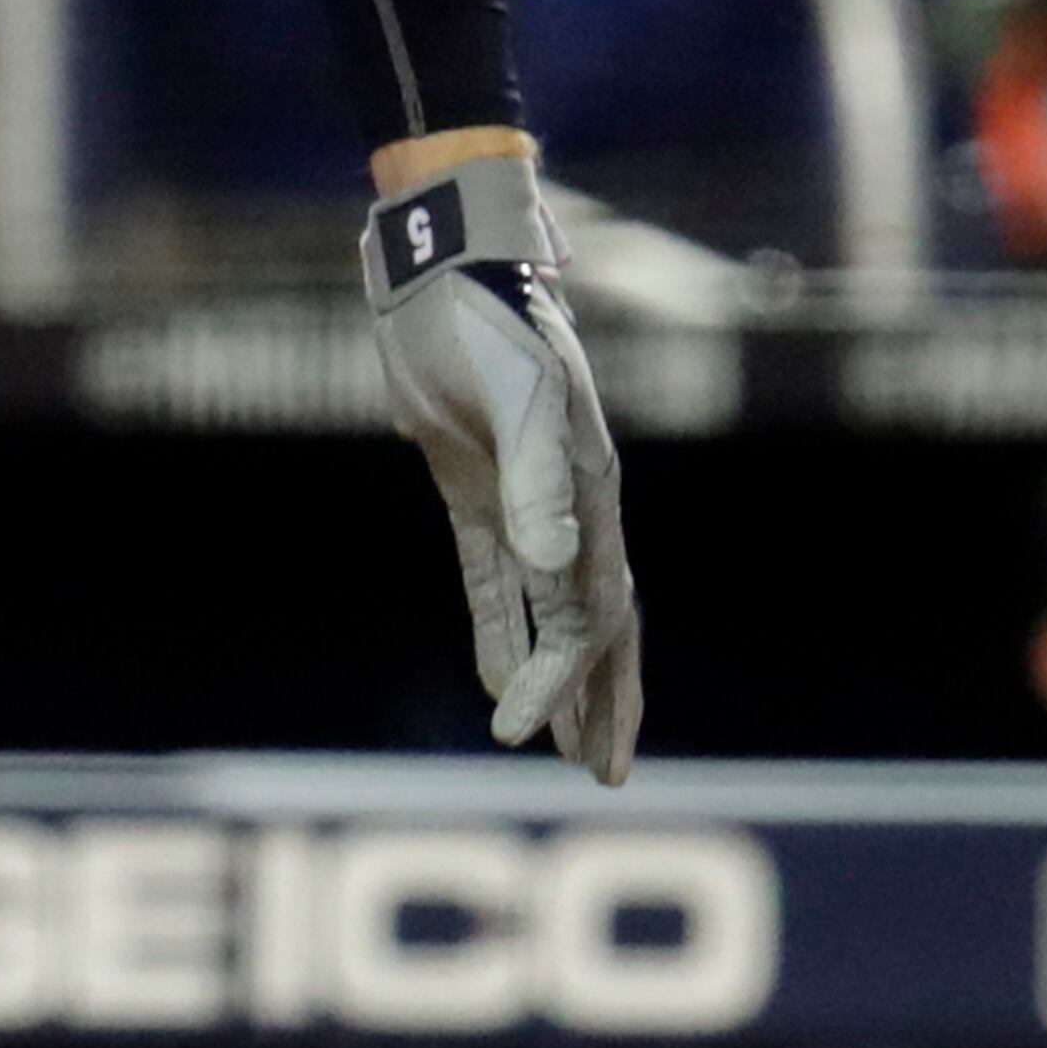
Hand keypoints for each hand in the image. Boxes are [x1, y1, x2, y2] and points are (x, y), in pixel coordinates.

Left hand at [361, 144, 639, 784]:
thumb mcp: (514, 400)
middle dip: (603, 702)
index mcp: (593, 497)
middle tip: (605, 775)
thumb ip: (536, 482)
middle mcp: (569, 508)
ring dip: (556, 678)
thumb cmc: (484, 325)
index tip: (522, 736)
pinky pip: (492, 576)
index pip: (590, 615)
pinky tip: (493, 675)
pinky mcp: (471, 485)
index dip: (564, 681)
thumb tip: (553, 565)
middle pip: (598, 627)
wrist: (441, 272)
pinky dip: (497, 626)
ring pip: (551, 610)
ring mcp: (523, 499)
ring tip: (558, 747)